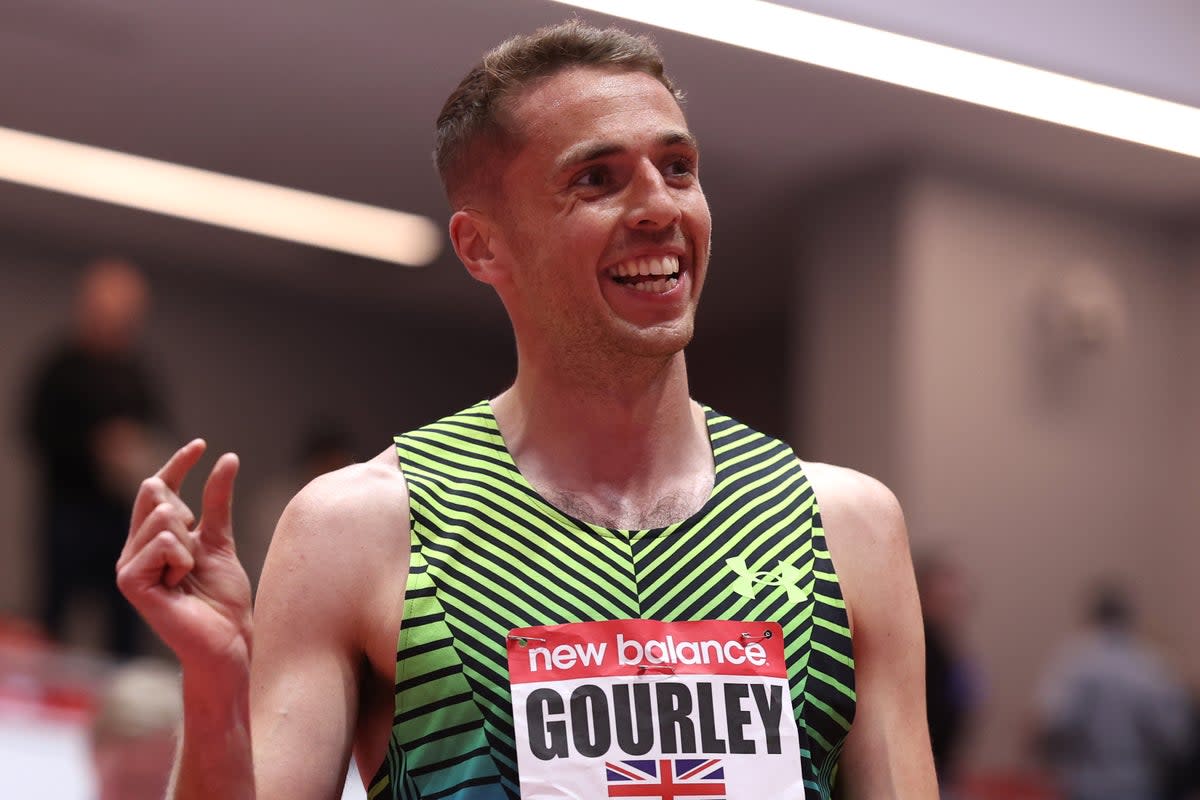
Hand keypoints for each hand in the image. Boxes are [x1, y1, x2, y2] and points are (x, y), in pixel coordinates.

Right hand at [117, 440, 252, 668]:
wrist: (227, 638)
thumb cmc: (223, 596)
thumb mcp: (221, 540)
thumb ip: (217, 502)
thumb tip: (226, 457)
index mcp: (154, 538)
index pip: (159, 489)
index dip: (178, 463)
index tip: (202, 443)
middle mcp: (135, 548)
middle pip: (156, 494)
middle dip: (188, 516)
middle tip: (196, 555)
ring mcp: (128, 564)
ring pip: (164, 518)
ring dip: (190, 545)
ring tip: (188, 576)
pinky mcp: (130, 581)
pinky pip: (163, 543)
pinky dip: (182, 559)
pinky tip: (180, 584)